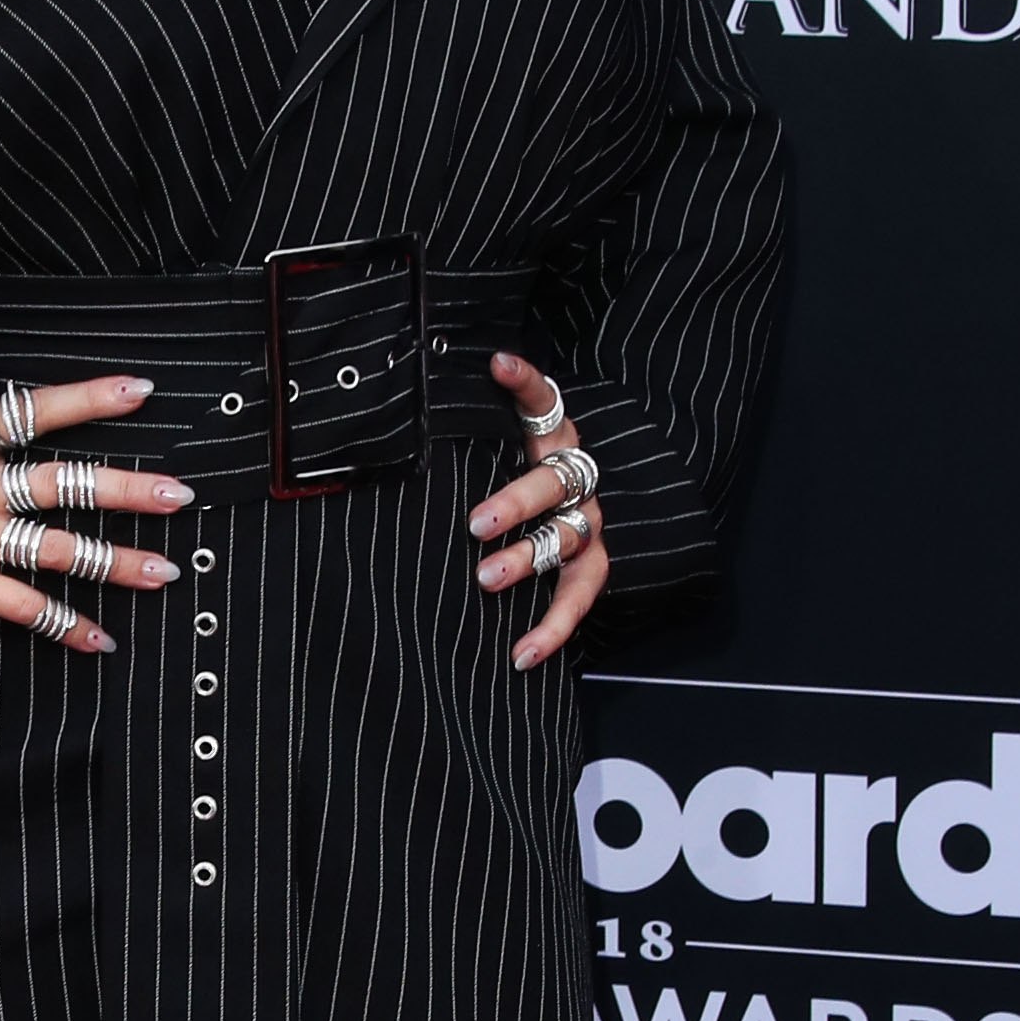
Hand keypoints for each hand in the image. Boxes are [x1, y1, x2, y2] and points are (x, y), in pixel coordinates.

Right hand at [0, 350, 192, 655]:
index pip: (31, 412)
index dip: (88, 399)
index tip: (142, 389)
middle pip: (65, 485)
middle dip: (126, 489)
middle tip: (180, 494)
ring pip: (59, 550)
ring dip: (116, 562)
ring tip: (167, 572)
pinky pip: (25, 610)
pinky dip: (64, 627)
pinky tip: (103, 641)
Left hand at [467, 351, 611, 670]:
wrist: (571, 499)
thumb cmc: (513, 470)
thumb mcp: (496, 440)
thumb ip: (469, 423)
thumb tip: (427, 396)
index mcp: (551, 436)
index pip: (542, 398)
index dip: (524, 381)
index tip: (497, 365)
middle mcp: (577, 476)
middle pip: (553, 483)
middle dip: (515, 502)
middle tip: (476, 523)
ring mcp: (588, 522)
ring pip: (566, 540)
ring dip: (527, 560)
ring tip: (487, 579)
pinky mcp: (591, 566)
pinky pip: (578, 600)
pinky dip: (551, 630)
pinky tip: (522, 655)